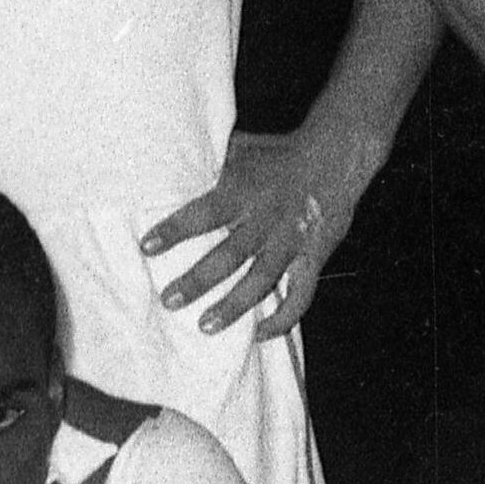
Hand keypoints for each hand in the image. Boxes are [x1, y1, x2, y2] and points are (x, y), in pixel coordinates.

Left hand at [141, 122, 382, 335]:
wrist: (338, 155)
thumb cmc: (279, 153)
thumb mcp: (241, 150)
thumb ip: (211, 166)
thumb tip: (170, 164)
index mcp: (244, 191)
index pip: (203, 213)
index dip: (175, 230)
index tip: (146, 247)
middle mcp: (266, 219)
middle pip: (229, 255)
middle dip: (197, 280)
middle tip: (169, 300)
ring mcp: (292, 241)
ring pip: (261, 280)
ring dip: (233, 306)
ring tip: (205, 326)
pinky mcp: (314, 257)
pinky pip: (301, 294)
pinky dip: (284, 317)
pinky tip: (261, 333)